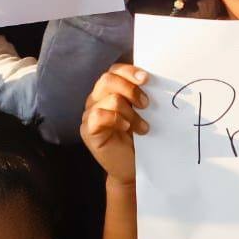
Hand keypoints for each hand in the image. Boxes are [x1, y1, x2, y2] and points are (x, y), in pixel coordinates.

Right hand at [80, 63, 150, 185]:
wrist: (132, 168)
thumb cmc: (138, 139)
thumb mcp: (141, 113)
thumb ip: (140, 96)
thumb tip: (150, 80)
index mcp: (108, 91)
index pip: (114, 71)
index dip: (129, 71)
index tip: (146, 79)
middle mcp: (96, 99)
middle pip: (108, 80)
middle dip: (131, 90)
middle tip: (146, 104)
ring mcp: (89, 114)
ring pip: (109, 99)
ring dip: (130, 112)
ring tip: (142, 127)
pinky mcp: (87, 130)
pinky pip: (99, 115)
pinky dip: (116, 119)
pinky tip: (126, 129)